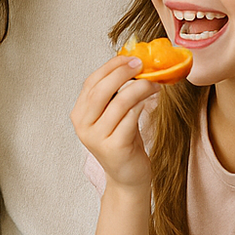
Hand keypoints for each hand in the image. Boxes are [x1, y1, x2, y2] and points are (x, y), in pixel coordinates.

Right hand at [72, 55, 159, 191]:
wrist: (127, 176)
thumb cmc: (123, 142)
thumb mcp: (113, 115)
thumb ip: (114, 94)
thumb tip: (130, 63)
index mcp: (79, 114)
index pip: (91, 82)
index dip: (111, 67)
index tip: (130, 57)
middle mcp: (83, 126)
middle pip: (101, 90)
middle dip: (123, 73)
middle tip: (142, 65)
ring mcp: (97, 138)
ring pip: (119, 102)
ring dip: (140, 88)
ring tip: (154, 84)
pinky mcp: (114, 147)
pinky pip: (131, 118)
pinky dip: (143, 105)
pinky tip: (152, 100)